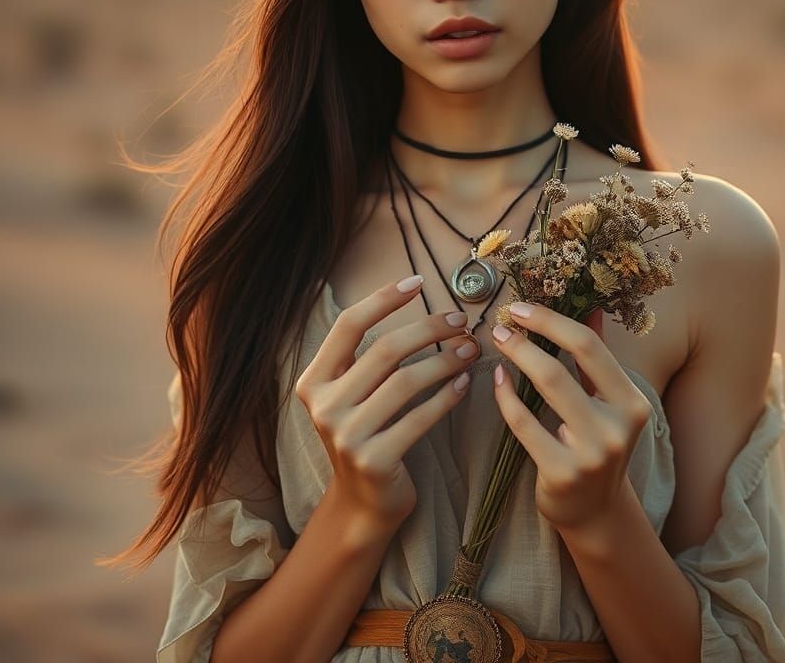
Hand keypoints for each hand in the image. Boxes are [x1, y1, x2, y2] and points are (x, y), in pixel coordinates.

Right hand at [295, 276, 480, 527]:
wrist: (363, 502)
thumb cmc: (367, 432)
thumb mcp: (352, 392)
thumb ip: (369, 355)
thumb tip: (416, 299)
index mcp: (314, 380)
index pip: (348, 325)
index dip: (383, 299)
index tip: (418, 281)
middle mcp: (323, 406)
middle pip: (384, 350)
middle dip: (429, 329)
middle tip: (461, 321)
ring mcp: (346, 436)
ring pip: (405, 381)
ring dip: (444, 360)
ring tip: (470, 349)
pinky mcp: (374, 460)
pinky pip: (420, 417)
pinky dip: (448, 396)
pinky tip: (466, 382)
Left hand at [491, 302, 653, 532]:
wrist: (594, 511)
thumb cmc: (596, 445)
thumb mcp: (606, 402)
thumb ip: (598, 356)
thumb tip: (591, 307)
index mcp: (632, 402)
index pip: (590, 347)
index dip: (553, 321)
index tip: (522, 308)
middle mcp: (618, 427)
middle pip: (566, 364)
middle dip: (530, 336)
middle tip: (504, 323)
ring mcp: (591, 453)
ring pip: (547, 387)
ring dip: (518, 357)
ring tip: (499, 342)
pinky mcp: (562, 473)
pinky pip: (524, 423)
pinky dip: (507, 396)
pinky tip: (499, 380)